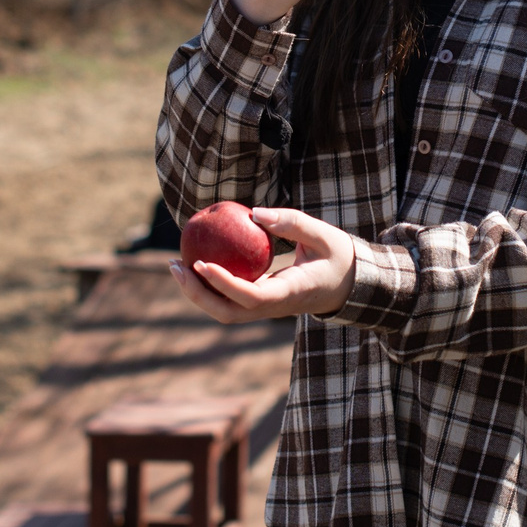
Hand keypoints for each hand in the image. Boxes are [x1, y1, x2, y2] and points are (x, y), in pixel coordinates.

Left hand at [170, 207, 357, 323]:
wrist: (350, 284)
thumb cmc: (338, 256)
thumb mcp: (323, 234)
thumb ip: (291, 223)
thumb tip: (253, 214)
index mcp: (291, 294)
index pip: (251, 297)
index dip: (223, 284)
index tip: (201, 263)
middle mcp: (275, 308)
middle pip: (228, 312)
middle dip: (197, 294)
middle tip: (175, 265)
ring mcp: (266, 309)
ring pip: (224, 311)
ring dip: (197, 292)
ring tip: (176, 264)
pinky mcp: (261, 303)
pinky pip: (230, 299)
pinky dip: (209, 285)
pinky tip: (195, 262)